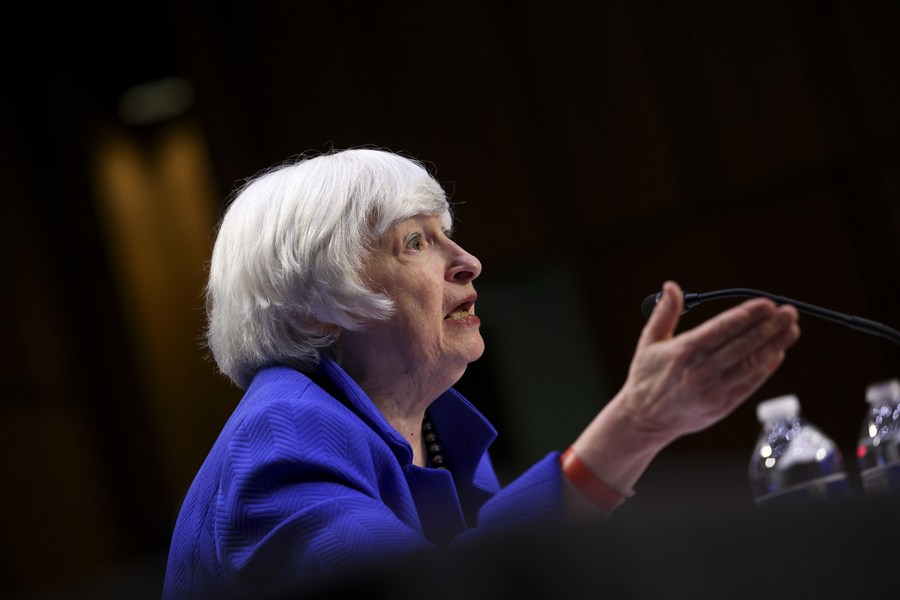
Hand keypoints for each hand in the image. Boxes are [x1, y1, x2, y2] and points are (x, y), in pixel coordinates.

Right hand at [617, 280, 800, 444]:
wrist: (645, 419)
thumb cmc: (646, 377)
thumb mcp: (649, 342)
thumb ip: (664, 313)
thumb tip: (671, 286)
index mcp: (684, 351)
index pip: (723, 328)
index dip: (747, 315)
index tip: (767, 304)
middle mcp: (701, 370)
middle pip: (743, 344)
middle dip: (769, 326)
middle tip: (789, 312)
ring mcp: (714, 389)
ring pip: (751, 363)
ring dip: (774, 345)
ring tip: (791, 330)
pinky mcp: (723, 405)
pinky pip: (750, 383)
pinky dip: (766, 368)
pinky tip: (778, 353)